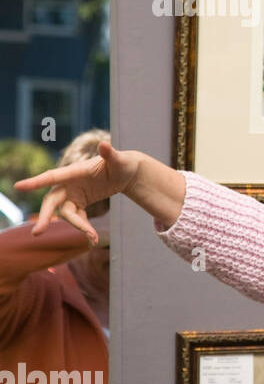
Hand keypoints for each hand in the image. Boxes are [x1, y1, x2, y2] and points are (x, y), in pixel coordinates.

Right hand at [14, 141, 138, 244]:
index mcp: (74, 171)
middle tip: (37, 233)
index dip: (36, 182)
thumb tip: (104, 144)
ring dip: (78, 226)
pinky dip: (84, 228)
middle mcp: (69, 183)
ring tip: (93, 238)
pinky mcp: (79, 202)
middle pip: (51, 201)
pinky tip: (93, 239)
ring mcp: (73, 194)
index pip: (52, 176)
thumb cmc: (122, 163)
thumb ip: (110, 153)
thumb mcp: (118, 159)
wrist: (126, 173)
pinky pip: (77, 218)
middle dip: (45, 216)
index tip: (18, 187)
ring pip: (66, 214)